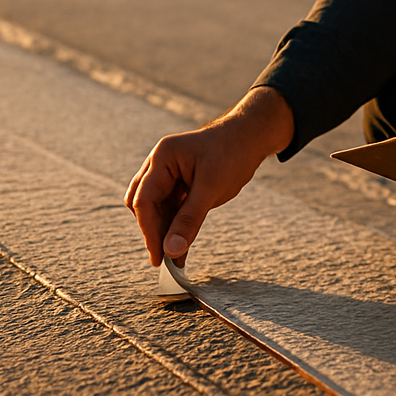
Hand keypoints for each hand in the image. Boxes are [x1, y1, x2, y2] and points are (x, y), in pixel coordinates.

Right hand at [125, 86, 294, 266]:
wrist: (252, 136)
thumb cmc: (232, 153)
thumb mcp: (211, 188)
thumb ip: (189, 220)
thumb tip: (171, 251)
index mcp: (162, 157)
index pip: (144, 200)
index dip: (150, 231)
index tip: (159, 258)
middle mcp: (159, 163)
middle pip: (143, 204)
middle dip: (153, 230)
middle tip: (165, 259)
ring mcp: (168, 172)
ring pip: (156, 208)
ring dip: (164, 230)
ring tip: (175, 258)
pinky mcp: (179, 181)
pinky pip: (170, 206)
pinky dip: (175, 224)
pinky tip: (182, 243)